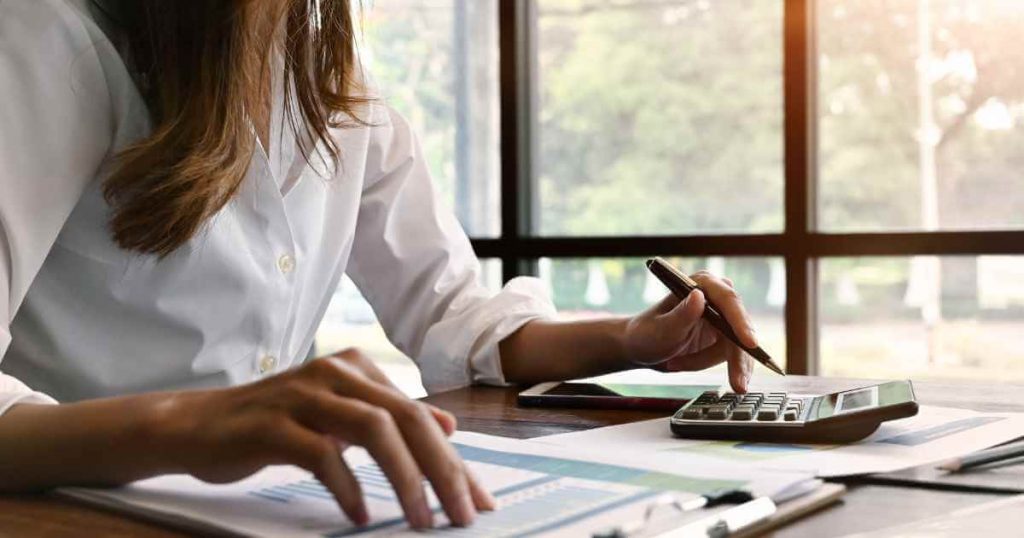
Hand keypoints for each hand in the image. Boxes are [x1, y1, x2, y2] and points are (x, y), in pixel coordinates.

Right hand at [149, 349, 494, 528]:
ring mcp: (302, 394)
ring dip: (404, 479)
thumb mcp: (339, 416)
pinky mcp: (271, 423)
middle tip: (461, 516)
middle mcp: (335, 372)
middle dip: (442, 470)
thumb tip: (448, 426)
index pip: (419, 416)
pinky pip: (321, 454)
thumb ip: (390, 417)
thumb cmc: (274, 424)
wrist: (194, 424)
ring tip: (421, 520)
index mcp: (357, 369)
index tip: (477, 501)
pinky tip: (358, 516)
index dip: (454, 461)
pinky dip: (347, 488)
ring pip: (373, 429)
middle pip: (406, 418)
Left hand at [622, 271, 756, 391]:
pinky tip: (683, 364)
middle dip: (736, 358)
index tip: (749, 343)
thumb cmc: (646, 334)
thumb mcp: (661, 329)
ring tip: (677, 364)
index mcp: (701, 284)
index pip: (728, 301)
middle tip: (738, 384)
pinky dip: (707, 364)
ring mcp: (722, 317)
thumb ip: (681, 315)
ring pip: (735, 346)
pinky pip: (730, 355)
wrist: (641, 348)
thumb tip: (699, 296)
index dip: (741, 322)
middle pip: (739, 327)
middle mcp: (716, 297)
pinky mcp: (724, 335)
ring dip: (706, 361)